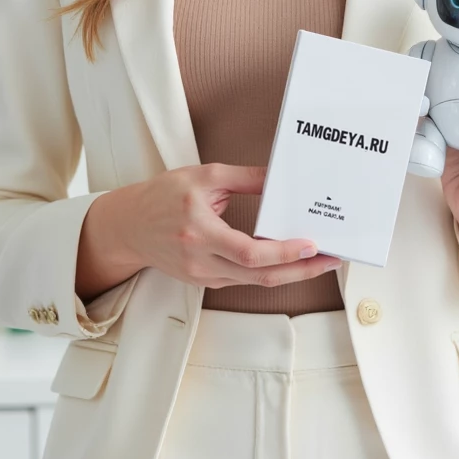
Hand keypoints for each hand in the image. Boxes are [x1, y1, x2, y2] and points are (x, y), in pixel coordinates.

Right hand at [76, 163, 340, 298]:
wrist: (127, 227)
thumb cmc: (161, 197)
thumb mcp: (202, 177)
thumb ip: (244, 178)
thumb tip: (279, 177)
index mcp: (199, 231)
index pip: (249, 252)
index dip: (283, 253)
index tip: (311, 245)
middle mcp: (201, 260)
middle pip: (259, 276)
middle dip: (301, 271)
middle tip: (331, 260)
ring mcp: (202, 275)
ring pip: (254, 282)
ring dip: (289, 273)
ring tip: (320, 260)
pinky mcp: (204, 280)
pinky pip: (243, 279)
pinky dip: (270, 272)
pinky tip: (290, 261)